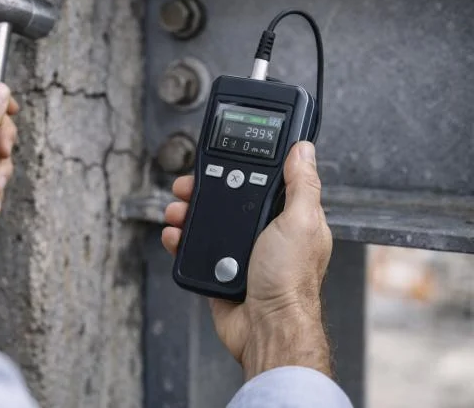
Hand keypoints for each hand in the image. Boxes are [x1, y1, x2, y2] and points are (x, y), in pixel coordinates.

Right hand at [161, 142, 333, 379]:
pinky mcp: (218, 270)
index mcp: (287, 218)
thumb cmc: (290, 282)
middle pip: (226, 198)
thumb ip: (302, 185)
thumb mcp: (300, 223)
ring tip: (176, 212)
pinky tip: (174, 235)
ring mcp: (239, 252)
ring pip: (205, 221)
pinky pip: (193, 248)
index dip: (236, 170)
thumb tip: (304, 150)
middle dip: (201, 190)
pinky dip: (179, 240)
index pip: (258, 182)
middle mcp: (263, 233)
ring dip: (185, 213)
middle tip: (186, 188)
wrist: (266, 328)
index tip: (217, 163)